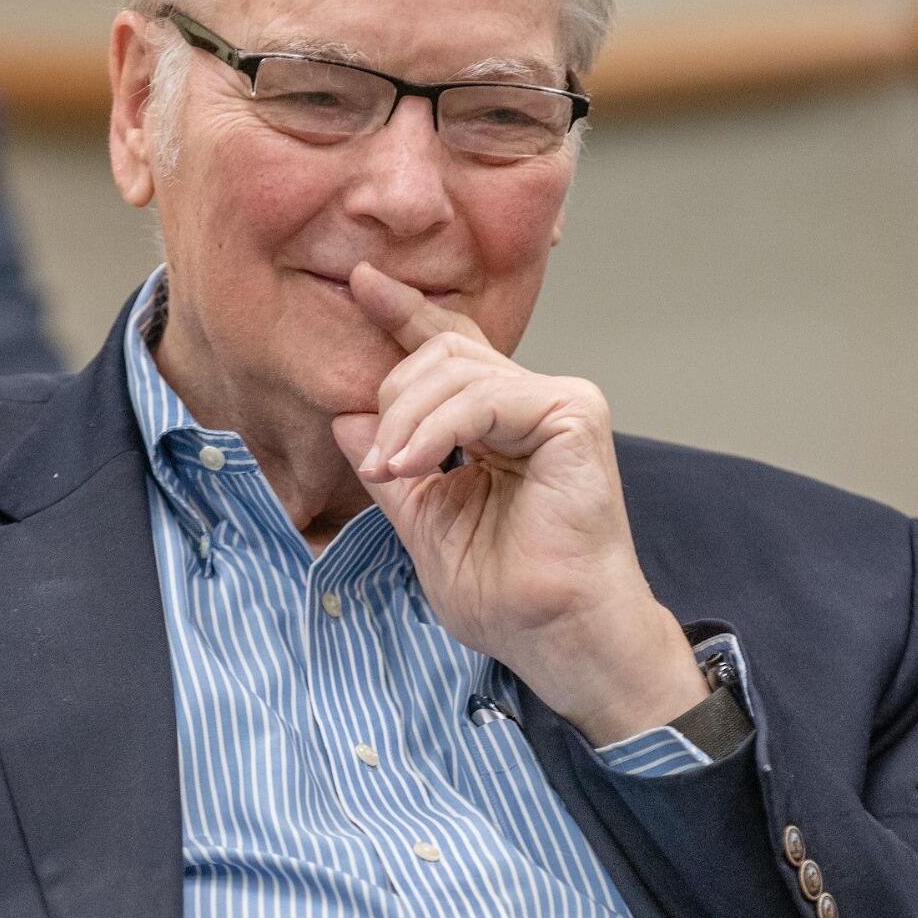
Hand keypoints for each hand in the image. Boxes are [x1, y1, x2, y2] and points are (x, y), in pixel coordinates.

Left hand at [329, 264, 705, 744]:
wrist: (558, 635)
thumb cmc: (509, 595)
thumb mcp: (426, 523)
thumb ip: (393, 468)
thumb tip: (345, 418)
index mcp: (501, 423)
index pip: (451, 348)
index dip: (404, 313)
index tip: (361, 283)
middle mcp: (534, 403)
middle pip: (444, 351)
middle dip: (393, 396)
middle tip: (376, 461)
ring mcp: (559, 403)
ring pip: (457, 370)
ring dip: (406, 421)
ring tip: (389, 471)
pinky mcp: (572, 415)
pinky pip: (484, 396)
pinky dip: (436, 428)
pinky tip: (411, 464)